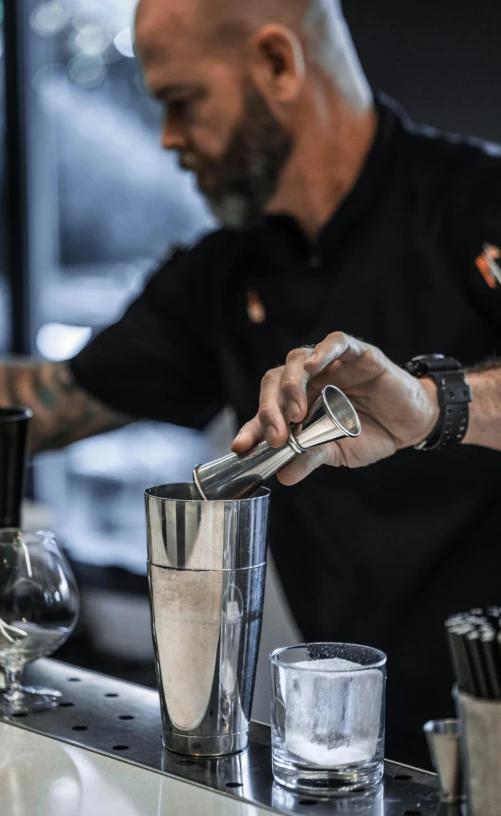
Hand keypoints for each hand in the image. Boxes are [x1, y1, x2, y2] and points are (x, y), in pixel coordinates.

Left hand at [231, 332, 439, 484]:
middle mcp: (308, 381)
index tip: (240, 448)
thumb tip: (285, 475)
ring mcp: (330, 365)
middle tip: (275, 436)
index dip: (251, 428)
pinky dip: (322, 350)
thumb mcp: (339, 452)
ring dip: (291, 385)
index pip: (266, 411)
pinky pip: (334, 343)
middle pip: (275, 382)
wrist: (411, 424)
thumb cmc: (372, 433)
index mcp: (298, 404)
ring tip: (296, 412)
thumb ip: (312, 458)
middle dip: (269, 409)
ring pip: (296, 360)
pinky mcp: (355, 353)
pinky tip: (315, 364)